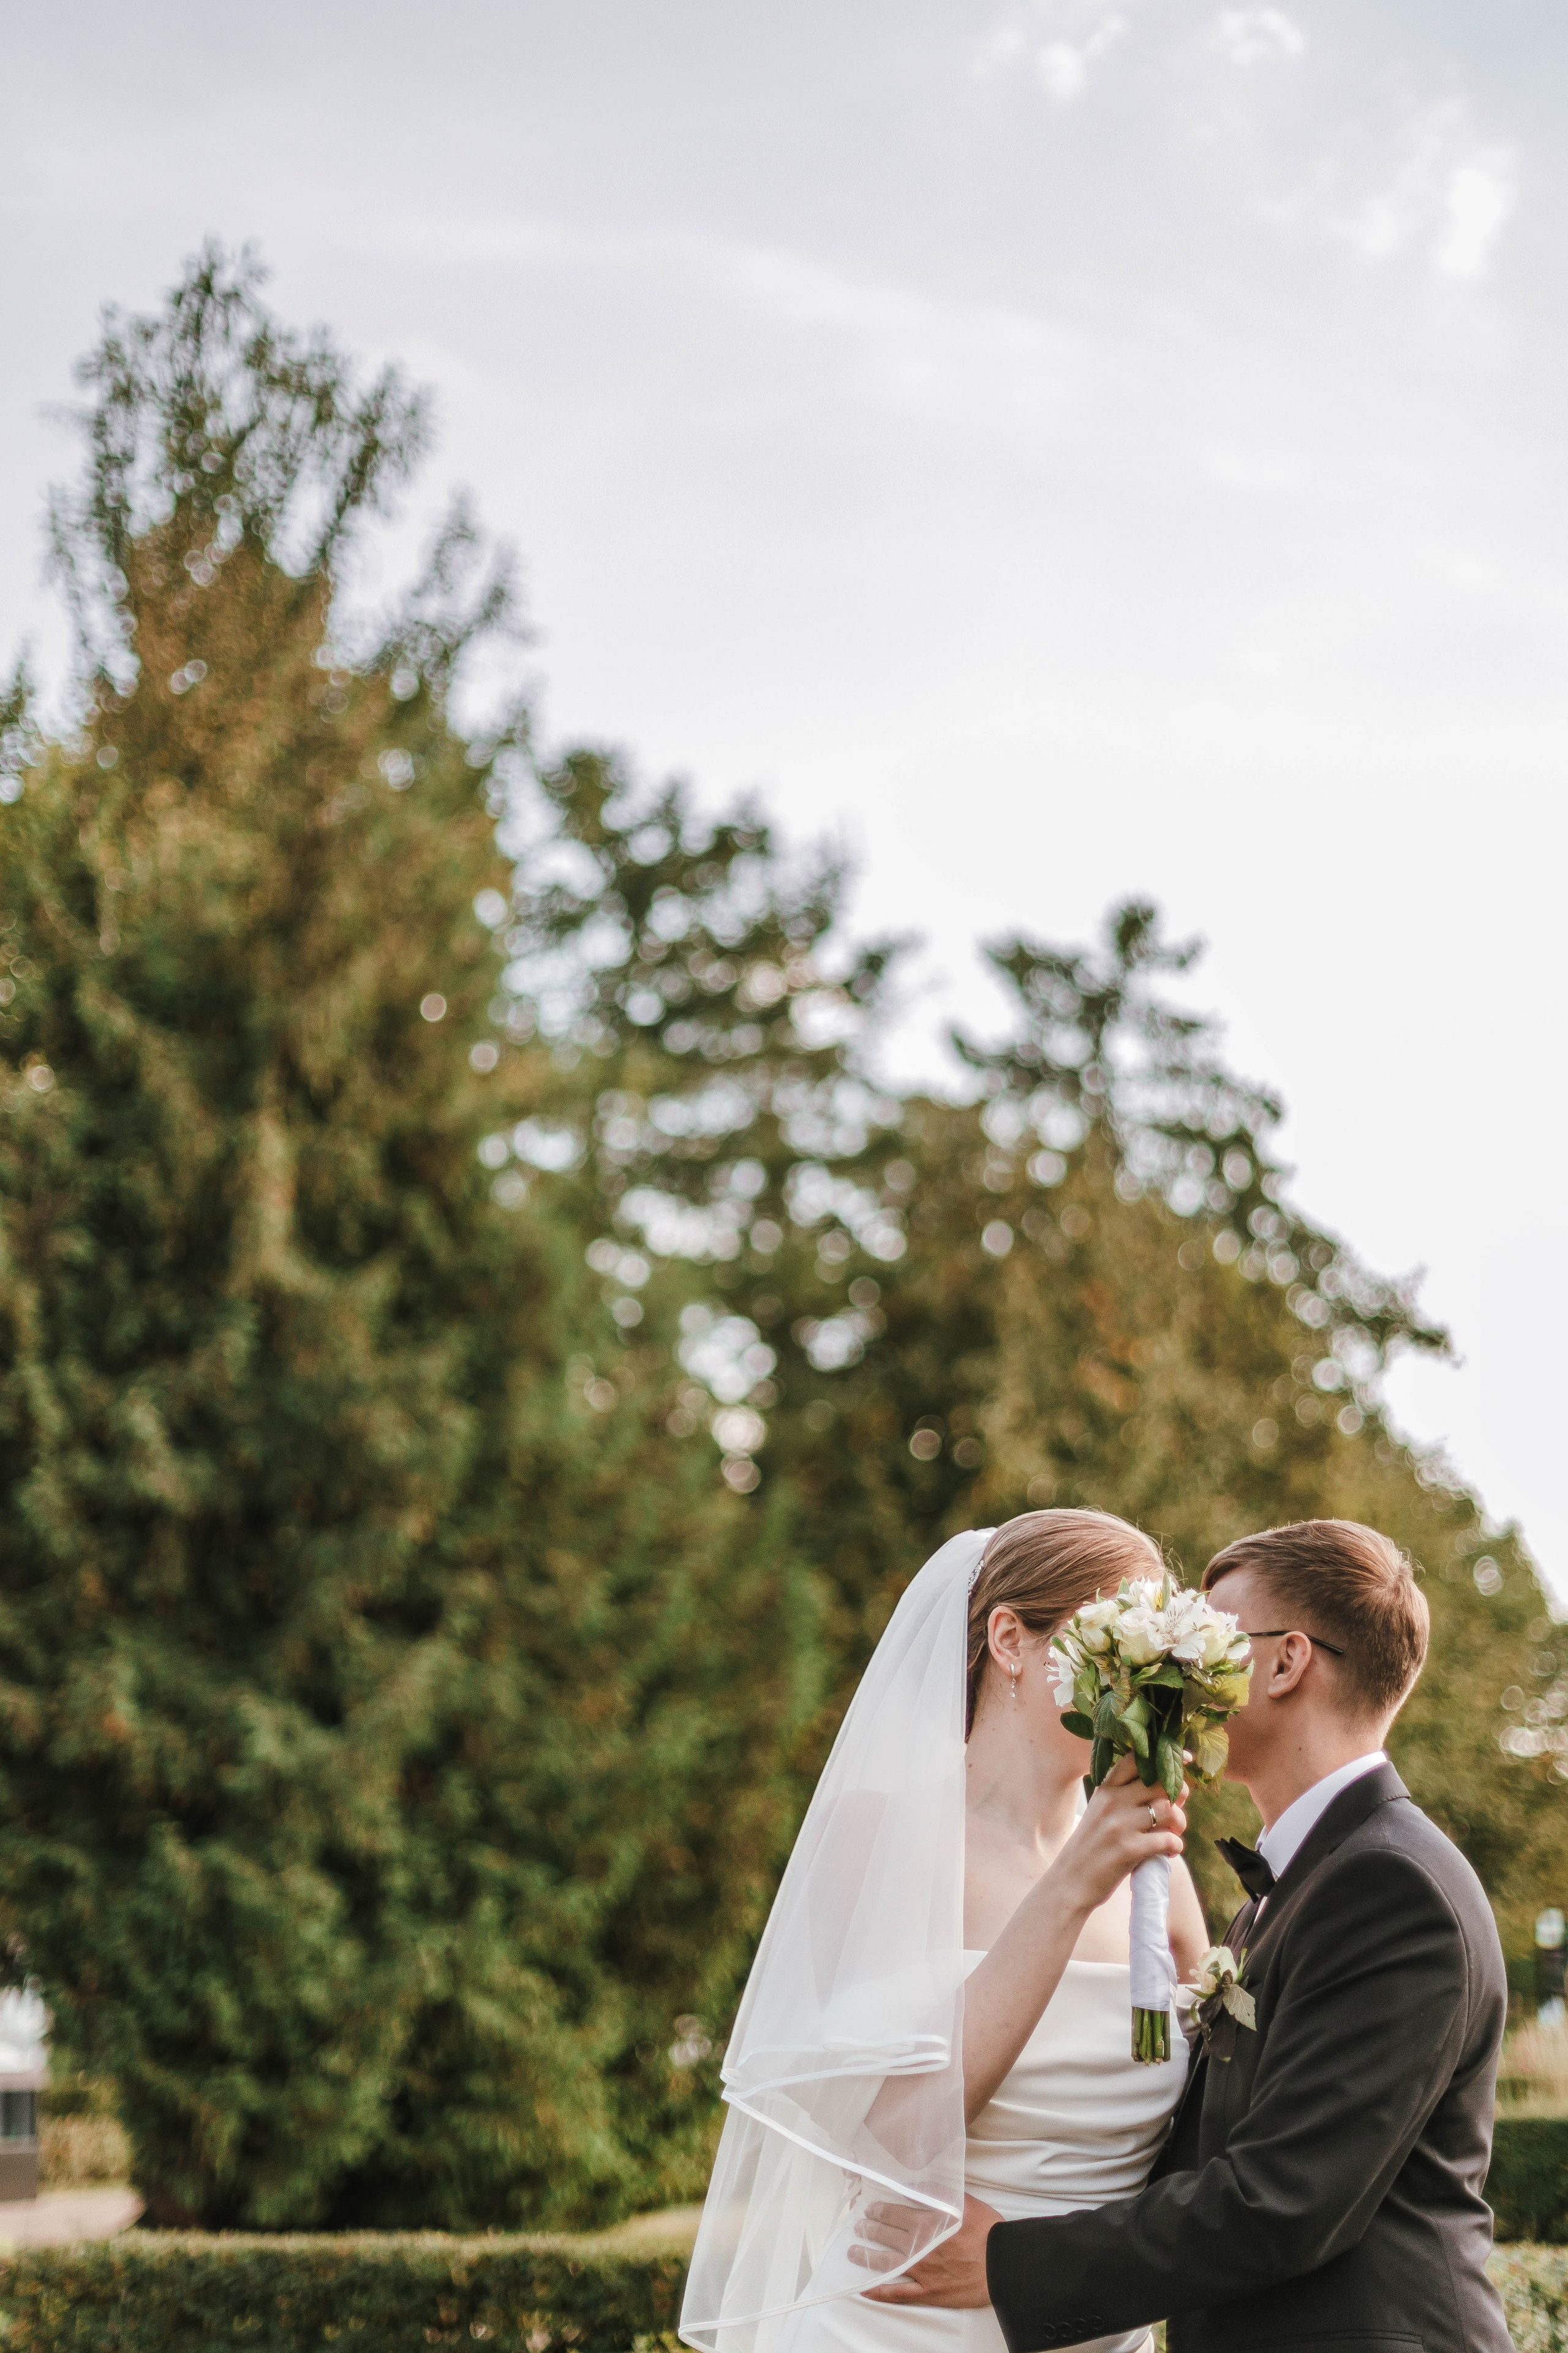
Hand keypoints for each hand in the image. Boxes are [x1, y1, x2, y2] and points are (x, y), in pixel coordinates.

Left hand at [852, 2193, 1001, 2306]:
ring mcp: (921, 2271)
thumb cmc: (987, 2232)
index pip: (895, 2214)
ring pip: (886, 2263)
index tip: (869, 2209)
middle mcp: (919, 2247)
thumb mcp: (964, 2202)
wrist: (1003, 2265)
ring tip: (853, 2251)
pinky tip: (865, 2288)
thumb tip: (915, 2185)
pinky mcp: (928, 2292)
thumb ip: (937, 2192)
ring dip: (867, 2256)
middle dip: (870, 2229)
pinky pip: (898, 2294)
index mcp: (927, 2223)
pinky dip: (880, 2292)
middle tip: (858, 2226)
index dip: (879, 2211)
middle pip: (887, 2236)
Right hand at [1050, 1753, 1186, 1917]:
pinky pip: (1168, 1839)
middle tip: (1177, 1811)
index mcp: (1105, 1789)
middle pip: (1161, 1782)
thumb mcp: (1100, 1813)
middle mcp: (1113, 1801)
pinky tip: (1169, 1852)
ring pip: (1169, 1810)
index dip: (1164, 1756)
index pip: (1136, 1758)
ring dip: (1180, 1823)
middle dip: (1179, 1794)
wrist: (1069, 1883)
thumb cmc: (1091, 1848)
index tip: (1185, 1760)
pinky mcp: (1129, 1849)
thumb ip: (1126, 1797)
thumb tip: (1170, 1790)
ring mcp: (1120, 1824)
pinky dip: (1176, 1846)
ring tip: (1174, 1834)